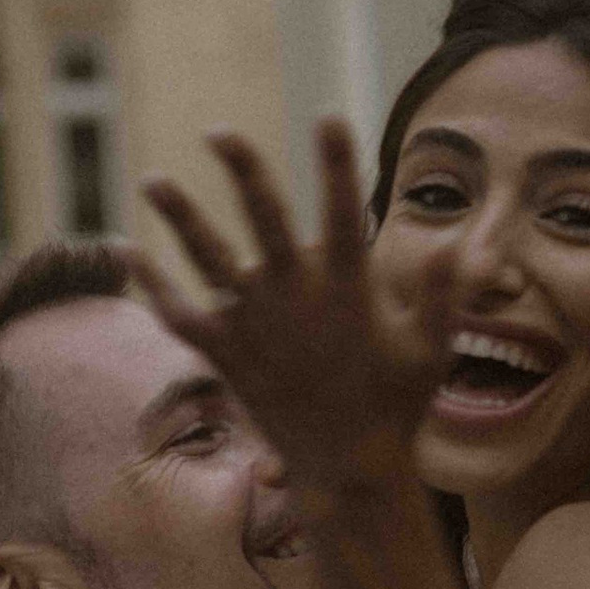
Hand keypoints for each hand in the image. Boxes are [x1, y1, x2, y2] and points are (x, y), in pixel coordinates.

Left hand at [139, 121, 453, 506]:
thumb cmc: (396, 407)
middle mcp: (296, 298)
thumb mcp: (431, 349)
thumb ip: (443, 294)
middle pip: (265, 218)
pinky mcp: (227, 355)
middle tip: (219, 132)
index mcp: (348, 289)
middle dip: (245, 170)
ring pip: (209, 259)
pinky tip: (129, 251)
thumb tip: (460, 243)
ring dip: (180, 217)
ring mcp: (256, 325)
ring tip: (152, 179)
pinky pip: (181, 314)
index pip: (343, 211)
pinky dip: (154, 285)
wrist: (348, 470)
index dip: (337, 163)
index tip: (329, 118)